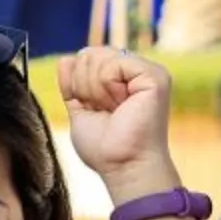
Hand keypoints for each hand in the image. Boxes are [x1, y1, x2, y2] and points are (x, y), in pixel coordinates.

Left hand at [58, 47, 181, 198]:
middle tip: (105, 110)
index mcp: (121, 78)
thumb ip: (73, 83)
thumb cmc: (104, 147)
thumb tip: (66, 59)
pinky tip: (120, 104)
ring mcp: (147, 71)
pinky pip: (113, 63)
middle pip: (89, 54)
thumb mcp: (80, 109)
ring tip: (113, 109)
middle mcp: (135, 71)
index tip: (93, 108)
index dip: (77, 84)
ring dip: (94, 90)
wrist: (123, 165)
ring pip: (98, 57)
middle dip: (84, 86)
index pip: (86, 58)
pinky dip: (106, 86)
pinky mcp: (154, 75)